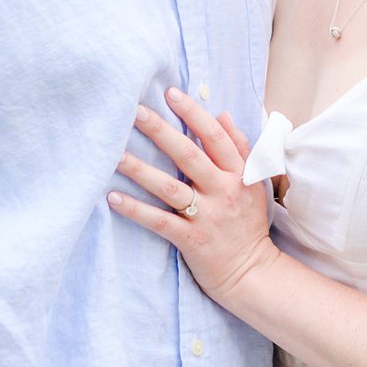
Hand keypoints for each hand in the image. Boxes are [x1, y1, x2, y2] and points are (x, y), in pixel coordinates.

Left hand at [108, 88, 278, 301]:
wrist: (252, 273)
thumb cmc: (248, 225)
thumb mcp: (253, 183)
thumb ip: (239, 148)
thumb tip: (222, 114)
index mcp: (238, 174)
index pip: (214, 137)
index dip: (193, 113)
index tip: (170, 93)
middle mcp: (223, 191)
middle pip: (188, 155)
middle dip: (160, 131)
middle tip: (134, 111)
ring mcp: (207, 216)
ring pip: (169, 187)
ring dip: (140, 169)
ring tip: (115, 153)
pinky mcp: (192, 240)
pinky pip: (159, 221)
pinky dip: (136, 209)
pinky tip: (113, 197)